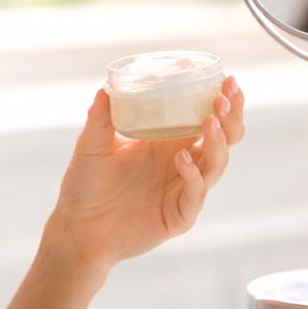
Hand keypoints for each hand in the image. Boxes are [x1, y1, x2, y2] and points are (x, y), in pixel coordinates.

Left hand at [50, 76, 246, 272]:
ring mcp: (183, 190)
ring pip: (216, 164)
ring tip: (210, 122)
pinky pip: (195, 195)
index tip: (225, 79)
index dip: (221, 99)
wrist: (76, 229)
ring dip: (217, 142)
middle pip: (223, 138)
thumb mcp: (91, 146)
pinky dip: (193, 177)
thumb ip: (99, 119)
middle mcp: (183, 163)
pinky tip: (182, 160)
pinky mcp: (179, 216)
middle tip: (224, 97)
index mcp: (169, 141)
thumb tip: (104, 88)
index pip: (206, 116)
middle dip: (231, 117)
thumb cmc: (85, 186)